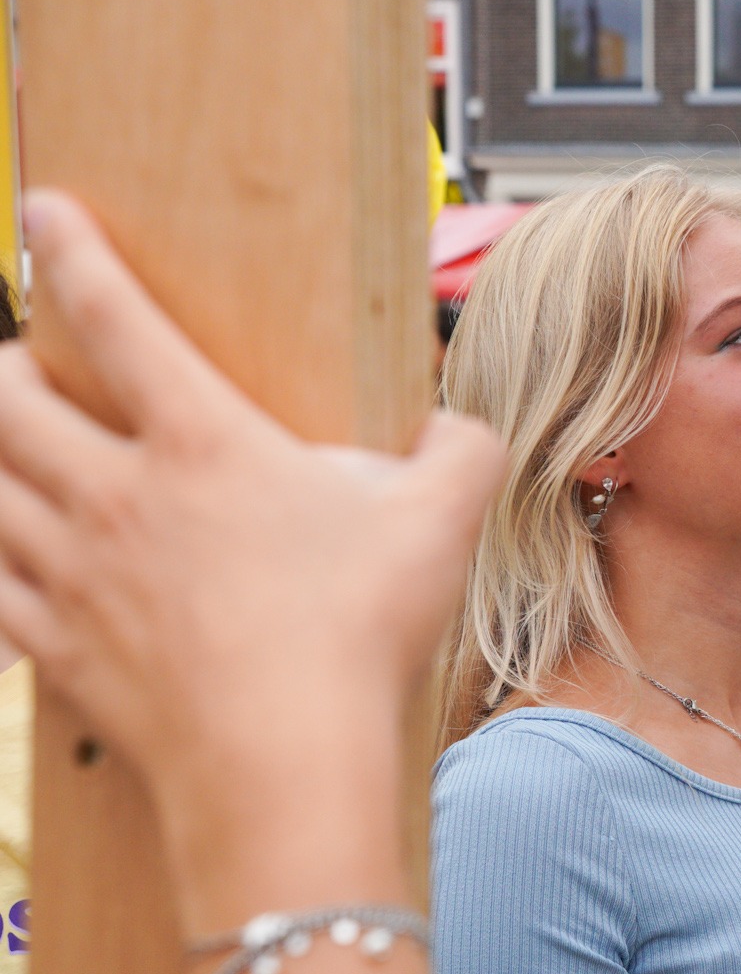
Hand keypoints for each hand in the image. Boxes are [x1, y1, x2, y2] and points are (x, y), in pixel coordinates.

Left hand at [0, 192, 504, 918]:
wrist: (283, 764)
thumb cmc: (354, 639)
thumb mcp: (443, 521)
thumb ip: (462, 451)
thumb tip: (461, 429)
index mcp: (203, 445)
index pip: (114, 316)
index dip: (69, 249)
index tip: (43, 208)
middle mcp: (116, 496)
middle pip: (5, 397)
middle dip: (4, 363)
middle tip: (26, 361)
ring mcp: (74, 574)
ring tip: (9, 444)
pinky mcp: (58, 648)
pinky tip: (3, 559)